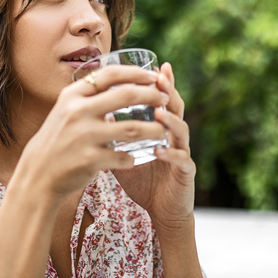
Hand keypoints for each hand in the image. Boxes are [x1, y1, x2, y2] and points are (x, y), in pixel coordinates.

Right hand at [14, 65, 168, 203]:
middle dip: (152, 95)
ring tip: (164, 131)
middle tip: (165, 99)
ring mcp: (84, 136)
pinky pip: (123, 157)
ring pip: (132, 128)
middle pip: (126, 95)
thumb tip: (119, 81)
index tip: (154, 76)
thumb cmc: (57, 140)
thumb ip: (88, 97)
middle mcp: (78, 112)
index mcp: (72, 95)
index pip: (110, 74)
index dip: (136, 73)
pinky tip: (136, 158)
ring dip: (153, 129)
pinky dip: (133, 158)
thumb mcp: (65, 111)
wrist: (38, 174)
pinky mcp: (90, 159)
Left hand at [111, 62, 196, 233]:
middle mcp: (175, 137)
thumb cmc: (142, 180)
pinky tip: (160, 150)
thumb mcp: (123, 153)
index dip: (160, 83)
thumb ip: (112, 134)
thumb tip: (92, 113)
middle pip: (176, 108)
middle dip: (168, 92)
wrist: (160, 211)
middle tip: (160, 79)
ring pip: (182, 131)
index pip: (162, 100)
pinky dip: (170, 154)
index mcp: (162, 129)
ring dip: (170, 120)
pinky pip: (181, 160)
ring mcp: (183, 153)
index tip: (156, 65)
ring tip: (159, 111)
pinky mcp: (185, 173)